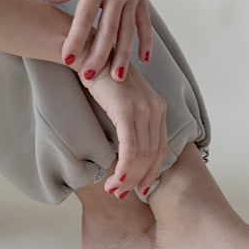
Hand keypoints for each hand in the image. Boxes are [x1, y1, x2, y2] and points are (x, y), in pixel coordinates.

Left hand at [44, 0, 151, 79]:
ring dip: (122, 55)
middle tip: (88, 76)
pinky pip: (145, 23)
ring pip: (128, 31)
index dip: (76, 39)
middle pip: (107, 30)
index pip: (84, 17)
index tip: (68, 58)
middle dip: (98, 55)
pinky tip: (143, 59)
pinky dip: (145, 41)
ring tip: (116, 77)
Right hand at [80, 63, 166, 196]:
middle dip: (138, 180)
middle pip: (152, 155)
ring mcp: (143, 109)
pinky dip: (123, 169)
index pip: (160, 149)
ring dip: (128, 179)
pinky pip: (130, 148)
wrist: (88, 54)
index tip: (139, 188)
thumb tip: (126, 149)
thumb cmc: (101, 78)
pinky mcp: (127, 110)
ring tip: (114, 190)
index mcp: (158, 107)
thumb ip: (130, 120)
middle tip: (121, 194)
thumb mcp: (123, 100)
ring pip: (141, 156)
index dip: (150, 172)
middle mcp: (156, 108)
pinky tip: (114, 179)